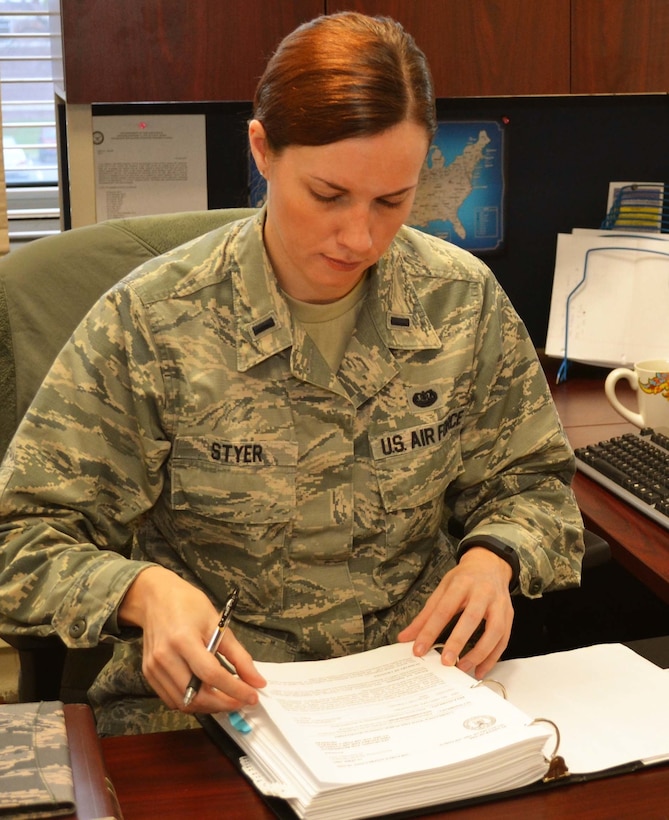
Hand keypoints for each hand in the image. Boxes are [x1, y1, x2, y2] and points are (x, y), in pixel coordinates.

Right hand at [118, 566, 265, 712]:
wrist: (156, 598)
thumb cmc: (188, 605)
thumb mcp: (218, 623)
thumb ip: (238, 655)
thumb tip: (256, 681)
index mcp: (183, 639)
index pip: (211, 674)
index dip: (235, 689)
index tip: (252, 696)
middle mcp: (164, 657)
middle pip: (196, 695)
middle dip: (223, 704)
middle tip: (241, 701)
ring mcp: (153, 668)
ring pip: (184, 703)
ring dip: (209, 706)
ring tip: (227, 699)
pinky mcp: (148, 674)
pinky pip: (171, 699)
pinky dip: (192, 703)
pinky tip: (206, 694)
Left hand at [397, 547, 513, 678]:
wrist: (489, 564)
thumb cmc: (463, 579)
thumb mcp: (442, 589)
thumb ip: (425, 615)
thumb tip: (405, 638)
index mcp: (462, 583)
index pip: (444, 609)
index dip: (431, 630)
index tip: (419, 649)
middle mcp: (483, 592)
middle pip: (471, 618)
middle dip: (458, 641)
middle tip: (446, 662)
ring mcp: (499, 603)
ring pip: (494, 630)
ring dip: (479, 653)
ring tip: (463, 668)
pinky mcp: (509, 615)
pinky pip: (504, 639)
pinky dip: (492, 657)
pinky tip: (479, 670)